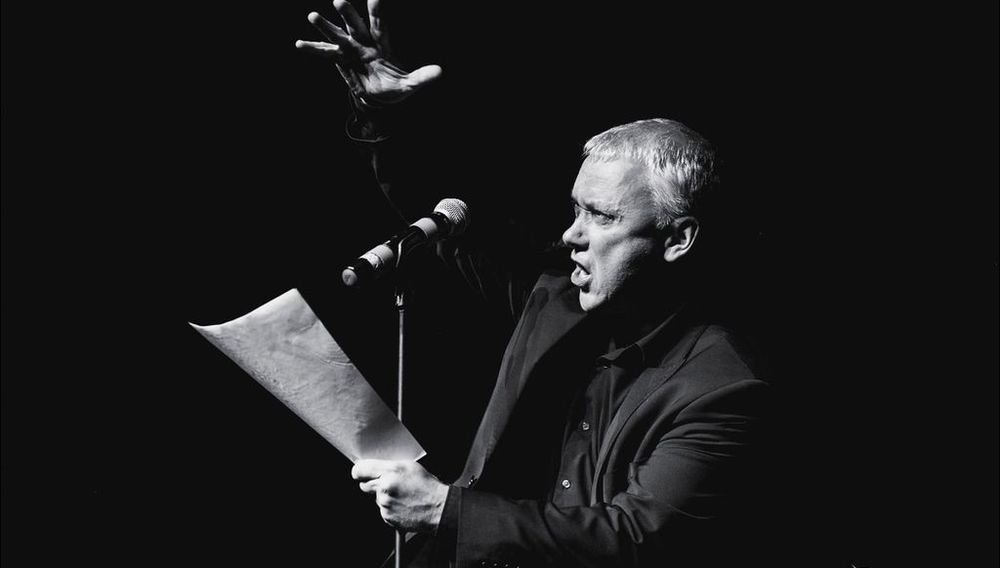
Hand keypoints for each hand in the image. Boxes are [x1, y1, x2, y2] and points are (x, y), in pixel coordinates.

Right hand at [295, 0, 441, 105]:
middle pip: (356, 24)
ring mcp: (350, 49)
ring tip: (313, 15)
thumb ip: (422, 77)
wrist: (380, 96)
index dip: (377, 10)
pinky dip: (313, 49)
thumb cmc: (395, 85)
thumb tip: (440, 72)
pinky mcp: (340, 59)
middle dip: (348, 13)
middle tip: (339, 0)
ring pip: (337, 35)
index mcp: (382, 43)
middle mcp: (364, 41)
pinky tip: (299, 43)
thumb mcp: (410, 84)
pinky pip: (325, 53)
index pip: (380, 23)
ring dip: (326, 26)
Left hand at [351, 459, 448, 532]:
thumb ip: (388, 466)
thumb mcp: (409, 466)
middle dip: (372, 484)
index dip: (359, 471)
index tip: (360, 472)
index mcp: (391, 471)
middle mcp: (385, 487)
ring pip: (375, 498)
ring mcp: (385, 504)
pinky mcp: (387, 517)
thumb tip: (374, 468)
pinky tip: (402, 504)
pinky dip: (389, 507)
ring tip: (401, 495)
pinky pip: (382, 509)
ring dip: (383, 496)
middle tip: (387, 483)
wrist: (438, 508)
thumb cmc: (428, 486)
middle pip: (364, 485)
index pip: (360, 470)